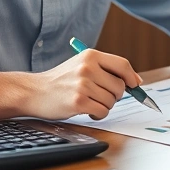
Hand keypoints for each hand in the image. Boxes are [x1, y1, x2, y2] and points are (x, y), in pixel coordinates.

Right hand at [0, 49, 142, 123]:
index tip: (135, 85)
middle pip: (120, 86)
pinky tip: (86, 109)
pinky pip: (102, 111)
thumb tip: (135, 81)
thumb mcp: (82, 65)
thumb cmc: (61, 81)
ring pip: (112, 101)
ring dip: (104, 105)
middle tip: (100, 96)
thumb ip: (106, 69)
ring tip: (89, 102)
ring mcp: (83, 85)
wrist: (34, 91)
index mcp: (91, 56)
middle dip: (115, 95)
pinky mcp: (78, 102)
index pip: (123, 65)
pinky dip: (97, 114)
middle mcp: (87, 68)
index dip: (132, 77)